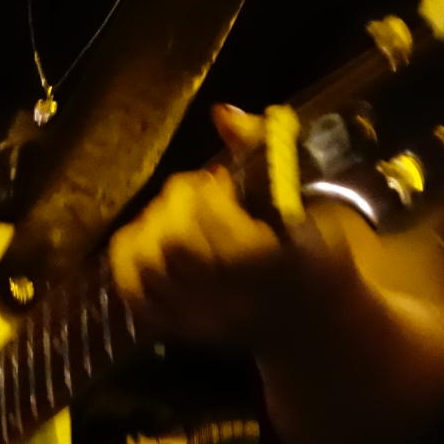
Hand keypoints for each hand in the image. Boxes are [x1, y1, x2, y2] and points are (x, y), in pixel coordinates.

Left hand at [105, 105, 356, 351]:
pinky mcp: (179, 330)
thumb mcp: (304, 197)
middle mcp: (235, 296)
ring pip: (148, 267)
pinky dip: (129, 260)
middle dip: (177, 203)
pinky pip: (134, 294)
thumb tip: (221, 113)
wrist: (313, 321)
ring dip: (152, 225)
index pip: (213, 220)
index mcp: (274, 261)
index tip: (223, 183)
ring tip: (175, 217)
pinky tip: (150, 240)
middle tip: (197, 196)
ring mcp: (203, 318)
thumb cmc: (313, 251)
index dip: (208, 191)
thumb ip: (261, 150)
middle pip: (175, 244)